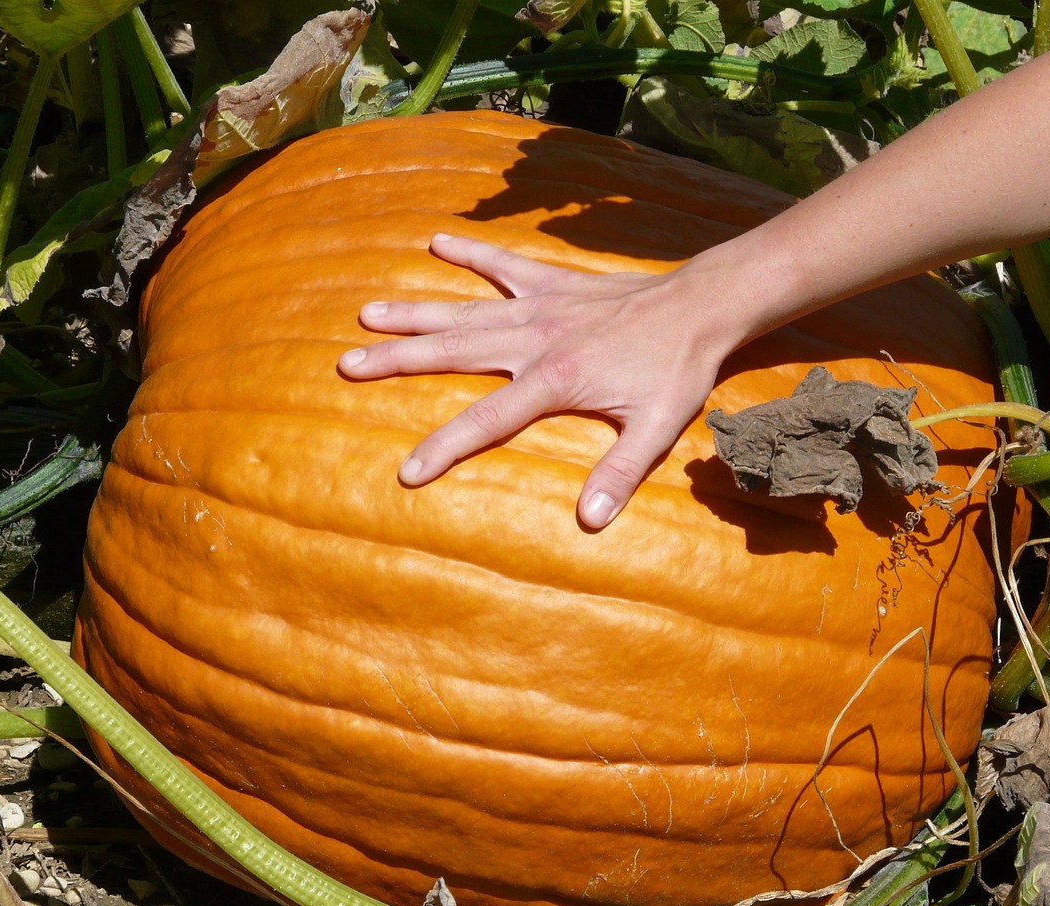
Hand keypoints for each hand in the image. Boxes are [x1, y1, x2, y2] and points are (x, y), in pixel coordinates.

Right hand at [338, 234, 734, 529]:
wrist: (700, 306)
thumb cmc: (677, 371)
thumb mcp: (656, 428)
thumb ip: (621, 472)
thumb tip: (591, 519)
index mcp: (554, 380)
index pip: (486, 420)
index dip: (444, 447)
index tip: (406, 470)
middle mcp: (535, 339)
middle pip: (452, 352)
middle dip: (398, 361)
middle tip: (348, 364)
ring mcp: (540, 306)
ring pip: (464, 309)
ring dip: (414, 312)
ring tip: (366, 314)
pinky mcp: (553, 283)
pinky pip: (504, 266)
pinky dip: (471, 254)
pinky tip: (436, 242)